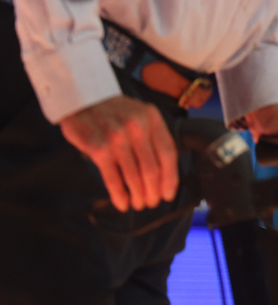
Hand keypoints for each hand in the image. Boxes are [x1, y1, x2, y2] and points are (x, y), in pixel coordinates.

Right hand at [59, 95, 178, 210]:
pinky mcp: (99, 149)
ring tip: (139, 204)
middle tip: (152, 202)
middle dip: (154, 190)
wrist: (80, 100)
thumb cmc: (113, 111)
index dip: (170, 177)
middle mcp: (137, 128)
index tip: (168, 193)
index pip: (168, 153)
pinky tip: (122, 203)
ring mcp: (118, 138)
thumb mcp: (139, 114)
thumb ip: (151, 136)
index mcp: (152, 118)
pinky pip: (113, 178)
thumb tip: (163, 170)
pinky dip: (119, 195)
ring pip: (134, 176)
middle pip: (152, 168)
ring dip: (138, 195)